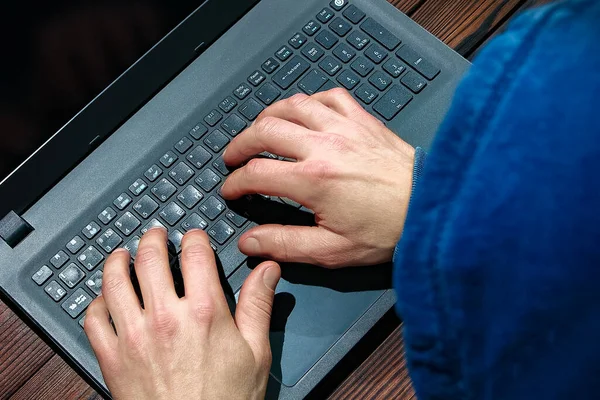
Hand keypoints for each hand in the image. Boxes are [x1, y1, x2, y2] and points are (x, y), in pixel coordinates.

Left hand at [84, 228, 280, 399]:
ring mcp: (134, 337)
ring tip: (122, 254)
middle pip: (149, 258)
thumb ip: (258, 305)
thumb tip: (267, 270)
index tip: (193, 236)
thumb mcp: (256, 352)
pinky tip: (105, 298)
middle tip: (154, 235)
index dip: (194, 238)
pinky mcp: (112, 358)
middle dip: (152, 239)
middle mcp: (165, 317)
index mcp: (204, 312)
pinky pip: (93, 319)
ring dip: (117, 261)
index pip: (195, 254)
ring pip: (115, 282)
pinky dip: (96, 302)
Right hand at [221, 89, 414, 267]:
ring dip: (268, 116)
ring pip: (292, 106)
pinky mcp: (362, 120)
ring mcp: (344, 127)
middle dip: (240, 144)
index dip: (235, 183)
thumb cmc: (390, 229)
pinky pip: (328, 96)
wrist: (432, 207)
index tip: (231, 190)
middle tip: (232, 157)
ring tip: (259, 129)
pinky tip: (304, 112)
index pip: (256, 173)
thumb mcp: (333, 249)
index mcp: (314, 179)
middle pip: (264, 131)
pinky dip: (309, 101)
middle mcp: (324, 146)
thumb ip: (286, 244)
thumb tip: (251, 242)